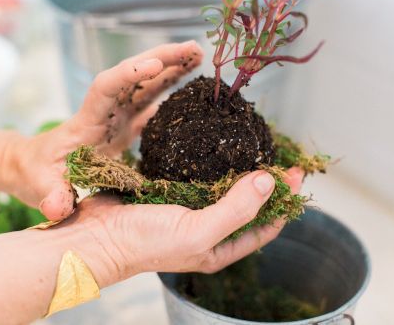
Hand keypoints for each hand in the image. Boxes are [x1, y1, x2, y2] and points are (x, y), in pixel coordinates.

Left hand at [3, 41, 202, 219]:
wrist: (38, 167)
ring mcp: (118, 117)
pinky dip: (171, 91)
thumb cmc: (38, 175)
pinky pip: (153, 103)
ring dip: (172, 68)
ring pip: (148, 85)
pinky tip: (190, 86)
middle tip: (194, 48)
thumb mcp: (42, 187)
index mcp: (88, 121)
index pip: (107, 87)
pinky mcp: (126, 125)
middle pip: (135, 76)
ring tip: (198, 56)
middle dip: (163, 58)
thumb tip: (58, 208)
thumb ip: (51, 197)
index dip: (130, 74)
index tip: (156, 64)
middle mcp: (107, 112)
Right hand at [62, 167, 303, 285]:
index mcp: (219, 247)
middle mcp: (208, 230)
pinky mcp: (172, 192)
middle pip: (248, 205)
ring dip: (241, 170)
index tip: (297, 174)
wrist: (96, 236)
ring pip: (225, 188)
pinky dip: (213, 163)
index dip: (284, 202)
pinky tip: (219, 147)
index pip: (265, 226)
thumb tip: (270, 182)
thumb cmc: (145, 242)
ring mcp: (190, 210)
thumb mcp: (197, 231)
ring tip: (256, 147)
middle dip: (267, 184)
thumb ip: (236, 210)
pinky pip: (200, 176)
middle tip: (281, 156)